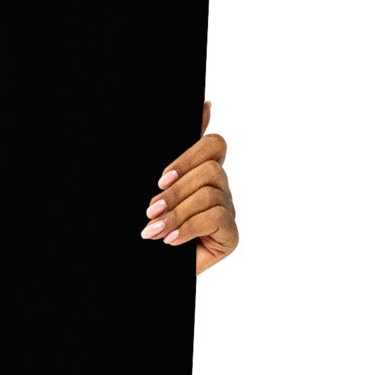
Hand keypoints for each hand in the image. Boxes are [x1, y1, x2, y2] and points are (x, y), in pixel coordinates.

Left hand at [140, 100, 237, 274]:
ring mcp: (227, 211)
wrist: (145, 270)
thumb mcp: (159, 189)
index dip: (191, 155)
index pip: (214, 145)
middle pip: (211, 170)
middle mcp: (220, 188)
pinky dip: (188, 229)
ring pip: (210, 194)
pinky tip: (171, 241)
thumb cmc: (151, 225)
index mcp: (202, 172)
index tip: (161, 178)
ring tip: (154, 231)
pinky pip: (216, 218)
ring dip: (177, 213)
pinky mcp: (231, 236)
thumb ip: (175, 157)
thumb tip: (206, 104)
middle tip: (151, 211)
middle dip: (175, 191)